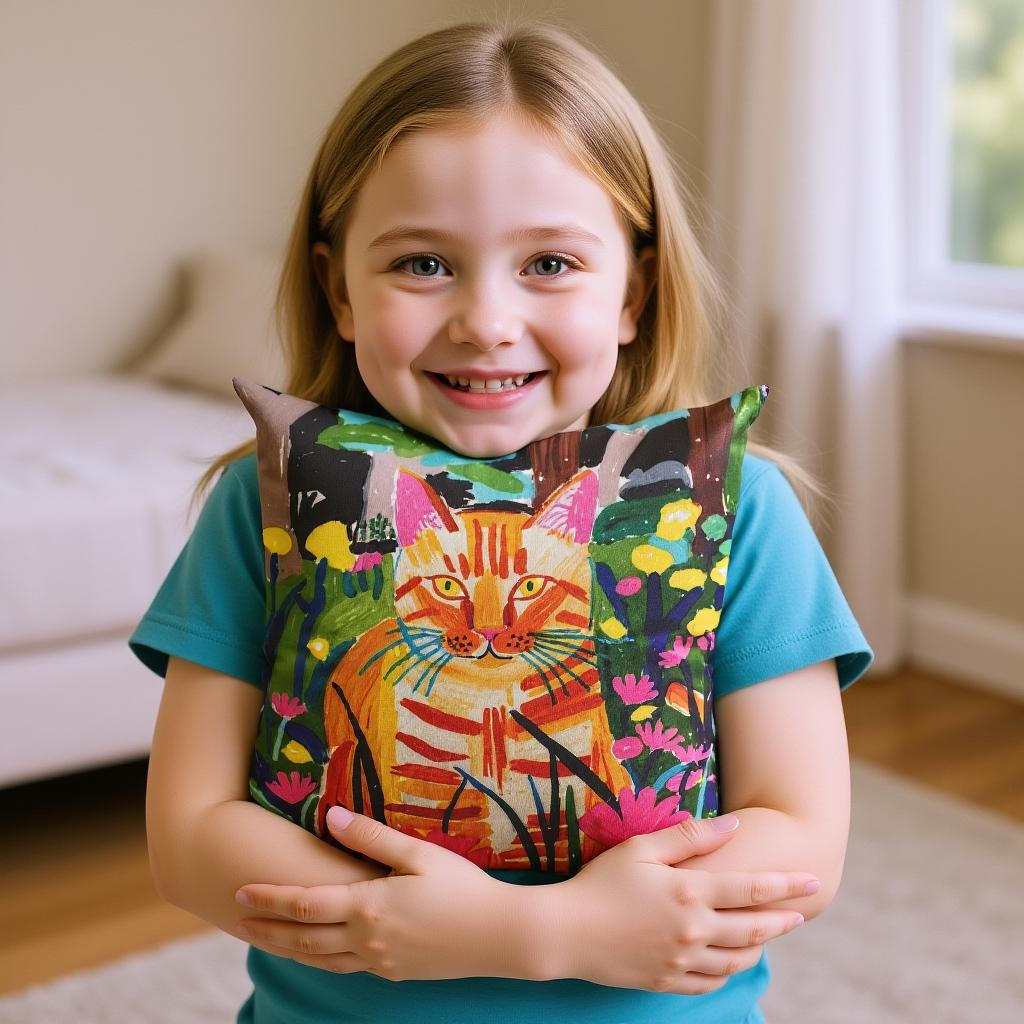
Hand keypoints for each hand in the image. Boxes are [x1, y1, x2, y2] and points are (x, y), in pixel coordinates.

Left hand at [233, 807, 534, 981]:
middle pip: (303, 937)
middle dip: (267, 928)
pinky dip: (319, 958)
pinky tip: (316, 950)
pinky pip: (344, 967)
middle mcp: (367, 941)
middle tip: (236, 919)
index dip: (270, 898)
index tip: (241, 891)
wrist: (500, 936)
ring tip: (264, 937)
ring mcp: (380, 962)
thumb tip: (328, 818)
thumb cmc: (464, 888)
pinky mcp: (394, 973)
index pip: (305, 904)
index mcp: (369, 908)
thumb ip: (370, 836)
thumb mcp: (419, 854)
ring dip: (287, 947)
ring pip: (319, 958)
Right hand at [538, 814, 814, 994]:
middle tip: (800, 914)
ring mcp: (681, 960)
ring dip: (758, 948)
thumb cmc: (600, 881)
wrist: (564, 932)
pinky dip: (726, 972)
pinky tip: (728, 962)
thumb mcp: (642, 848)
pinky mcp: (666, 980)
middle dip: (782, 920)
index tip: (810, 882)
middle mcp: (693, 930)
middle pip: (753, 929)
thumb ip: (690, 837)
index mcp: (689, 892)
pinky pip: (709, 982)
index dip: (785, 886)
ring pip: (735, 960)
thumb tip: (734, 825)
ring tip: (767, 937)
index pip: (751, 889)